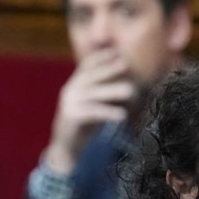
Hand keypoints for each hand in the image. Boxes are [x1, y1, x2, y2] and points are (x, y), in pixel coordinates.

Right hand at [43, 49, 135, 174]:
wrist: (66, 147)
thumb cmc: (84, 125)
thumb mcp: (95, 105)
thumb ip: (105, 93)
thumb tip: (130, 85)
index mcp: (75, 84)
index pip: (87, 65)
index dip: (101, 57)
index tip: (116, 51)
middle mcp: (70, 90)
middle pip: (91, 76)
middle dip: (109, 69)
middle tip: (126, 64)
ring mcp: (69, 103)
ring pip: (94, 94)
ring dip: (114, 91)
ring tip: (132, 92)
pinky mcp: (71, 117)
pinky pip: (93, 113)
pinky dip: (109, 113)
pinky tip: (123, 115)